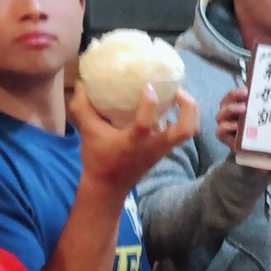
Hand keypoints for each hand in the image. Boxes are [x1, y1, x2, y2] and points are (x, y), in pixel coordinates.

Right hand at [72, 85, 199, 192]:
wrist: (108, 186)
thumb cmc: (98, 159)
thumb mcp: (88, 132)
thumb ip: (83, 107)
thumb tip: (81, 83)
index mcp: (135, 141)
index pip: (146, 123)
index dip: (149, 103)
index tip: (148, 86)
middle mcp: (155, 145)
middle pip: (185, 129)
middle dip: (189, 107)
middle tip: (177, 90)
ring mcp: (163, 148)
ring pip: (188, 131)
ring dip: (189, 112)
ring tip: (178, 95)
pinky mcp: (164, 149)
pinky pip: (181, 132)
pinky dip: (181, 118)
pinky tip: (170, 106)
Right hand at [216, 86, 270, 149]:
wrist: (260, 155)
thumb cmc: (265, 134)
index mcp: (242, 105)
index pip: (237, 93)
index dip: (240, 88)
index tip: (249, 87)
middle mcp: (232, 113)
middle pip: (226, 100)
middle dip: (234, 95)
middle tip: (246, 94)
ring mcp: (226, 125)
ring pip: (221, 114)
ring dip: (231, 109)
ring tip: (244, 109)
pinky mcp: (224, 138)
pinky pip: (220, 131)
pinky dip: (226, 127)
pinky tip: (236, 126)